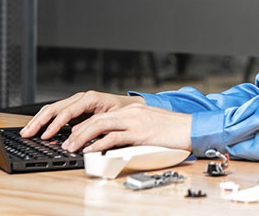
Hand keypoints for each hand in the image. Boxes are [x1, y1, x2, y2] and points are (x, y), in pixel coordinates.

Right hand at [20, 90, 144, 139]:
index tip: (46, 135)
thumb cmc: (123, 112)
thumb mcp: (112, 119)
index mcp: (90, 98)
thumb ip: (94, 126)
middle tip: (27, 133)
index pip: (67, 111)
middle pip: (54, 108)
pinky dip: (44, 120)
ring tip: (26, 132)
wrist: (129, 107)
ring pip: (51, 109)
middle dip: (39, 121)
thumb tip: (76, 136)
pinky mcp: (74, 109)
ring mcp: (75, 102)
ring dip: (38, 120)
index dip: (55, 125)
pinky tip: (36, 129)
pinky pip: (55, 113)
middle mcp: (80, 98)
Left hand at [62, 104, 192, 152]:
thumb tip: (114, 140)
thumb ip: (133, 128)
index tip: (72, 135)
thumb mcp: (150, 124)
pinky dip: (98, 144)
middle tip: (66, 143)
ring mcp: (135, 121)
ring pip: (100, 125)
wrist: (192, 127)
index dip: (83, 125)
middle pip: (96, 118)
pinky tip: (90, 150)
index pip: (102, 115)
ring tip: (72, 147)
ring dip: (82, 137)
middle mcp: (132, 112)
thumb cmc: (174, 129)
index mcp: (133, 110)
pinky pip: (114, 137)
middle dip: (77, 131)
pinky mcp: (140, 133)